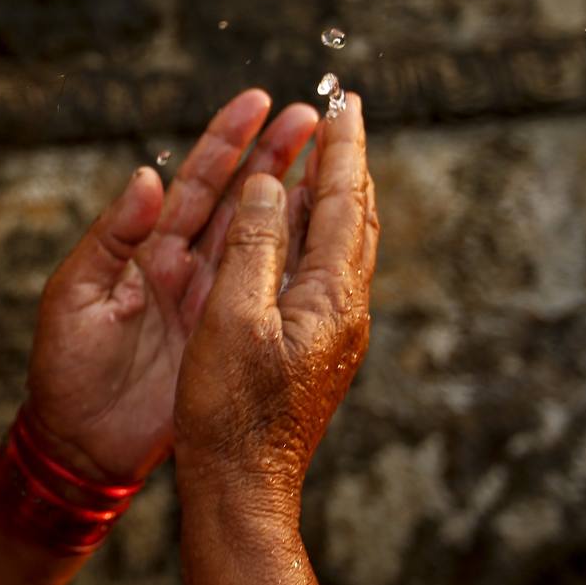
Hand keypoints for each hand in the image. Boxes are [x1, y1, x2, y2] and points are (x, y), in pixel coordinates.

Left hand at [24, 90, 319, 482]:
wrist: (79, 444)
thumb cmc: (64, 368)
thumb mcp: (74, 296)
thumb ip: (111, 237)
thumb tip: (147, 177)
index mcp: (146, 248)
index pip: (194, 183)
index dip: (226, 141)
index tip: (259, 101)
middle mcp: (184, 265)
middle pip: (239, 200)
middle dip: (275, 155)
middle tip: (314, 115)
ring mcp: (211, 301)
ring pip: (261, 239)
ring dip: (294, 197)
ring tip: (333, 160)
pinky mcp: (228, 339)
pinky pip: (268, 293)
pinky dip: (297, 262)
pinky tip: (324, 234)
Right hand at [173, 93, 376, 506]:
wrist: (242, 486)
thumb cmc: (229, 411)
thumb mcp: (231, 318)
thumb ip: (255, 247)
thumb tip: (272, 187)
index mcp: (330, 297)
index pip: (344, 201)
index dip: (342, 146)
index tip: (342, 98)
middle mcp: (344, 309)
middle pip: (356, 215)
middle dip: (348, 160)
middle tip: (341, 112)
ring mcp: (333, 330)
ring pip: (342, 242)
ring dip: (335, 191)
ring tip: (326, 154)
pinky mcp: (315, 346)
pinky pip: (323, 267)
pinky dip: (317, 228)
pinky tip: (300, 228)